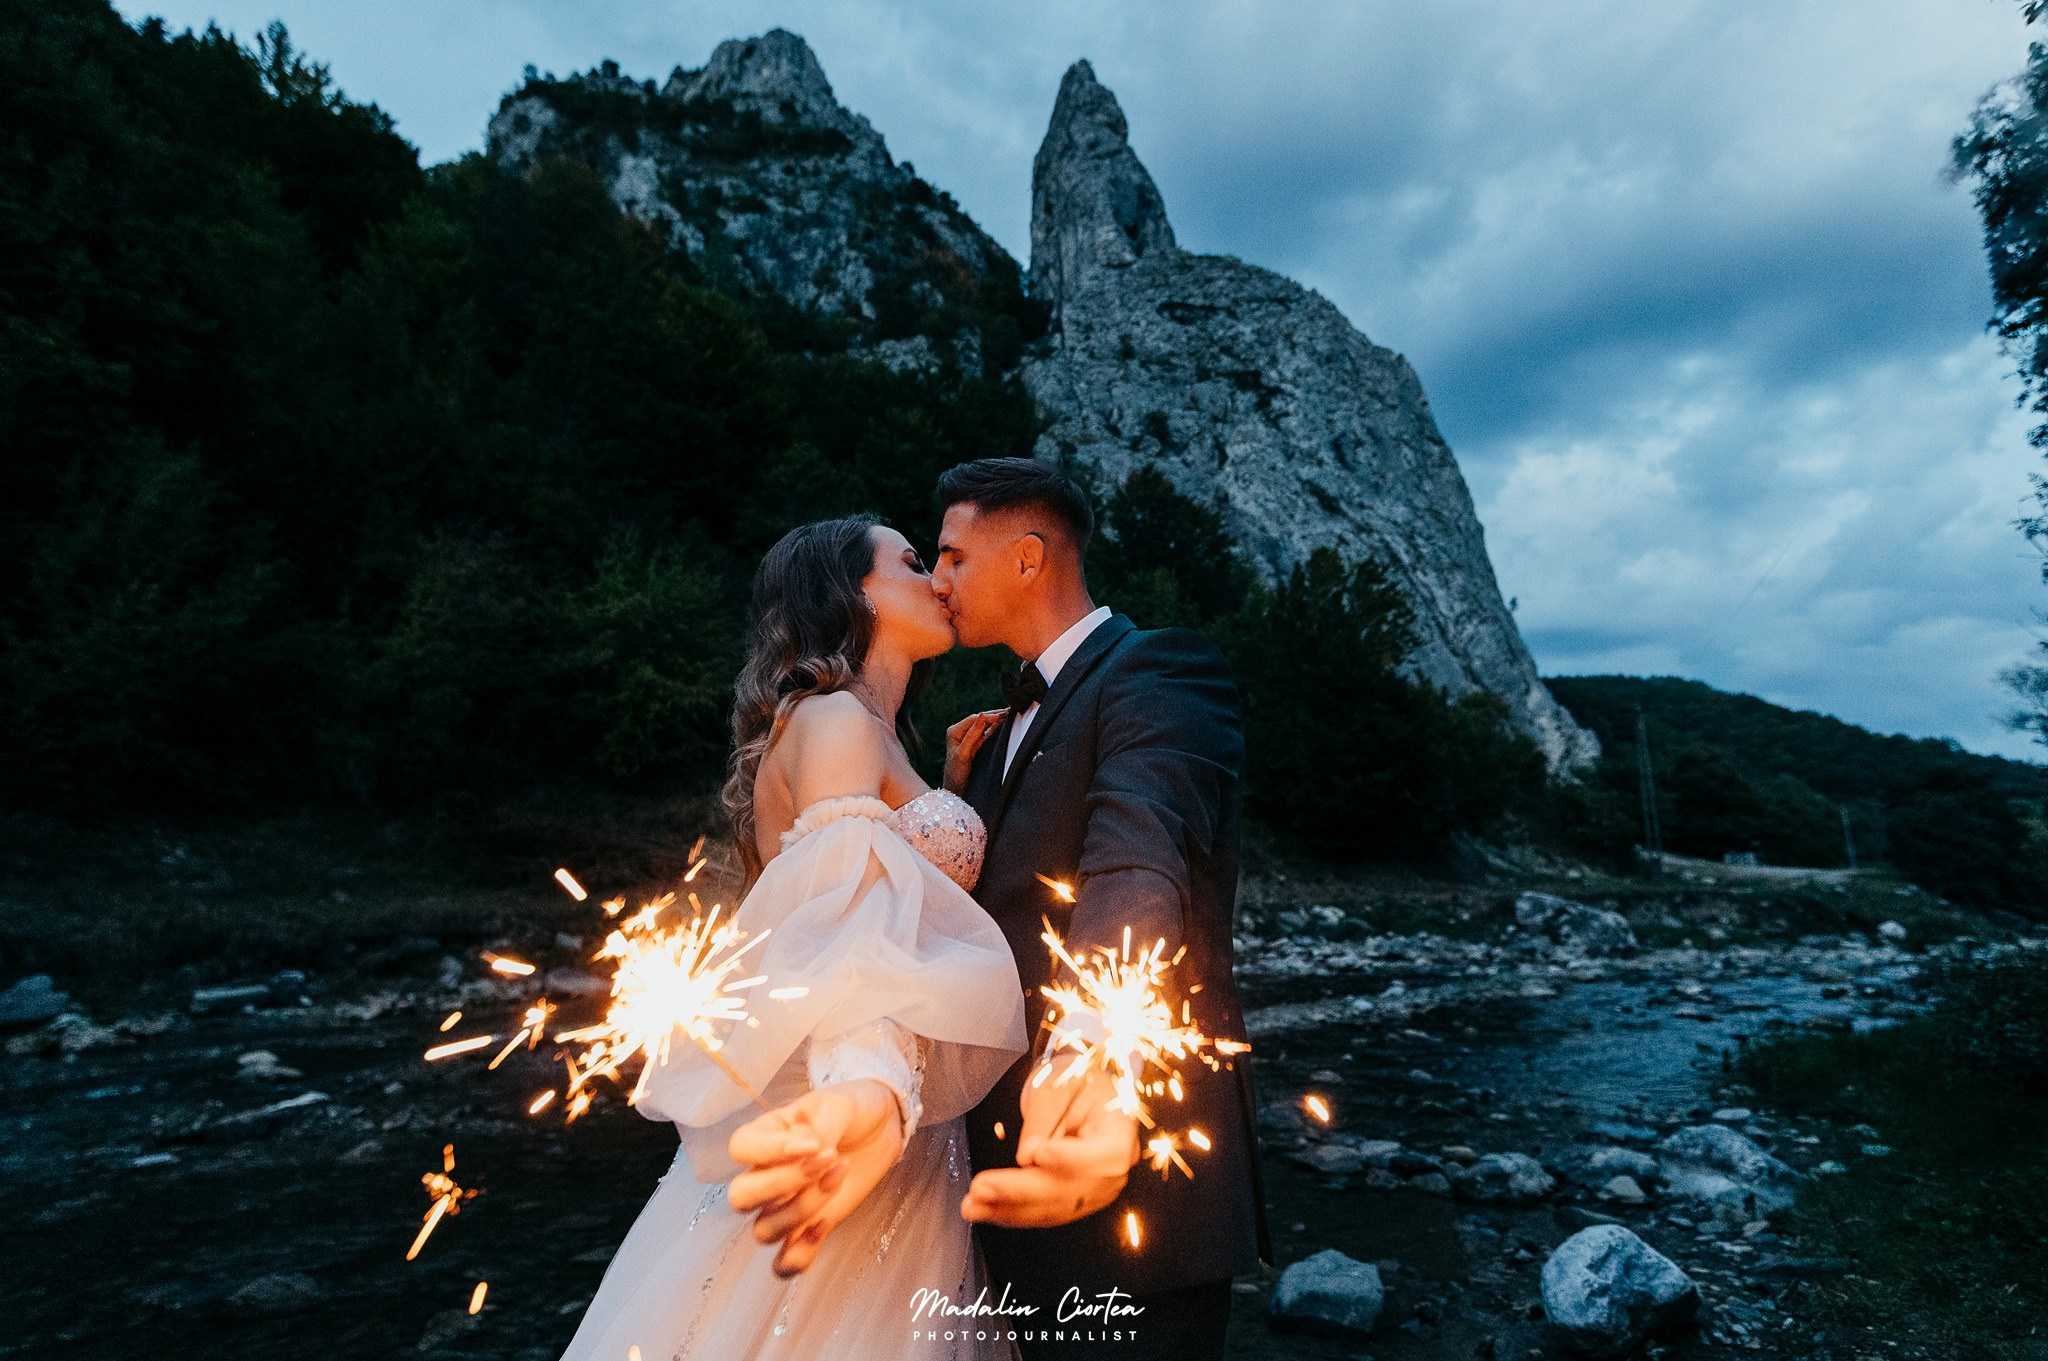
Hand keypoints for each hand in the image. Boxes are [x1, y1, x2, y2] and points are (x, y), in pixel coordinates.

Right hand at [727, 1079, 905, 1275]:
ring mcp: (785, 1206)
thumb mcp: (838, 1106)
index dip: (769, 1151)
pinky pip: (786, 1262)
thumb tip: (802, 1148)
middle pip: (741, 1197)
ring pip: (763, 1231)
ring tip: (838, 1177)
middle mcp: (766, 1174)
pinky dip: (799, 1255)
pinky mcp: (810, 1230)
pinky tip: (823, 1225)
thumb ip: (817, 1128)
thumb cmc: (851, 1109)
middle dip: (781, 1183)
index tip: (811, 1145)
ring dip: (800, 1211)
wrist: (883, 1126)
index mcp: (765, 1136)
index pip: (740, 1148)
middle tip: (827, 1159)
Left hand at [944, 709, 1006, 793]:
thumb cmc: (956, 773)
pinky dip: (996, 728)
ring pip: (985, 725)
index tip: (1003, 716)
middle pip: (980, 720)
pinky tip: (1005, 724)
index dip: (989, 716)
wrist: (956, 789)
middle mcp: (961, 732)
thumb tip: (982, 715)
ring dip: (997, 720)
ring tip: (1010, 715)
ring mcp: (969, 738)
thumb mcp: (964, 753)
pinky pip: (987, 733)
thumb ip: (973, 735)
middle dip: (995, 715)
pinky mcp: (976, 744)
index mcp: (955, 731)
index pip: (974, 719)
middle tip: (1011, 711)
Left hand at [960, 1063, 1137, 1227]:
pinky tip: (985, 1210)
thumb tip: (1027, 1157)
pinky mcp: (1075, 1201)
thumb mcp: (1057, 1085)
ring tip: (974, 1205)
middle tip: (983, 1187)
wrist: (1075, 1093)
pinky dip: (1012, 1213)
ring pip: (1053, 1207)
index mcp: (1120, 1130)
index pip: (1108, 1153)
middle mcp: (1114, 1168)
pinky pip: (1044, 1212)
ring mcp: (1096, 1190)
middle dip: (1022, 1191)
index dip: (1073, 1159)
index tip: (1039, 1155)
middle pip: (1072, 1188)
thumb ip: (1044, 1118)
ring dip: (1010, 1209)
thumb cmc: (1071, 1081)